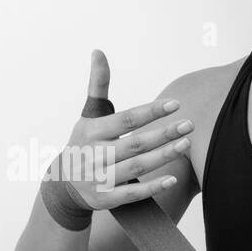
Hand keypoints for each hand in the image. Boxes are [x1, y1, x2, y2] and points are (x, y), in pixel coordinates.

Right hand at [52, 49, 194, 210]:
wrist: (62, 185)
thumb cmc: (83, 143)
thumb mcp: (88, 115)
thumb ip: (98, 85)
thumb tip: (98, 51)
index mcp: (92, 132)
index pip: (125, 120)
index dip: (150, 112)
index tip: (175, 104)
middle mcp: (95, 154)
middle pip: (135, 144)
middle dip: (164, 133)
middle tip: (189, 124)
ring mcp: (100, 178)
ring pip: (137, 167)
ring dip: (163, 156)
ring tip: (186, 143)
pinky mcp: (105, 199)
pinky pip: (132, 193)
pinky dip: (152, 187)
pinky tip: (173, 179)